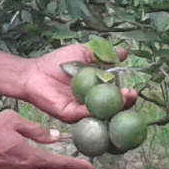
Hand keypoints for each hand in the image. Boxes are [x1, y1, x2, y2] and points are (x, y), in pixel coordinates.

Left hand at [18, 43, 132, 123]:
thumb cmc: (58, 62)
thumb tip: (125, 53)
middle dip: (125, 104)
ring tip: (124, 99)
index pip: (115, 95)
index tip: (133, 89)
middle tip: (131, 95)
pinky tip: (105, 103)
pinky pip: (86, 114)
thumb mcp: (84, 53)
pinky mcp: (70, 115)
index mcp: (96, 89)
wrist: (34, 72)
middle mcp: (91, 102)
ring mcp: (81, 110)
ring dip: (115, 109)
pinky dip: (96, 109)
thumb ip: (104, 54)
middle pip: (113, 108)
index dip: (126, 94)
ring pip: (102, 113)